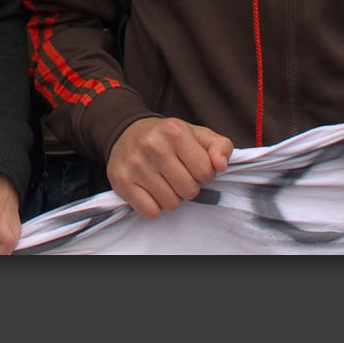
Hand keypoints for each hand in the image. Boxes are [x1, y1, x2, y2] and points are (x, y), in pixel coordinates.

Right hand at [105, 116, 232, 218]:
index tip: (193, 167)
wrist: (126, 132)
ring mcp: (135, 165)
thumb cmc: (168, 138)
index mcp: (175, 131)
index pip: (206, 172)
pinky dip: (153, 206)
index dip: (204, 174)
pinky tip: (150, 190)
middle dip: (188, 186)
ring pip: (171, 204)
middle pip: (189, 191)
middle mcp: (153, 145)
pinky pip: (150, 211)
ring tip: (164, 181)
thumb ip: (220, 146)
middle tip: (178, 175)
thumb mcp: (198, 134)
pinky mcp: (122, 182)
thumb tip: (221, 165)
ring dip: (171, 197)